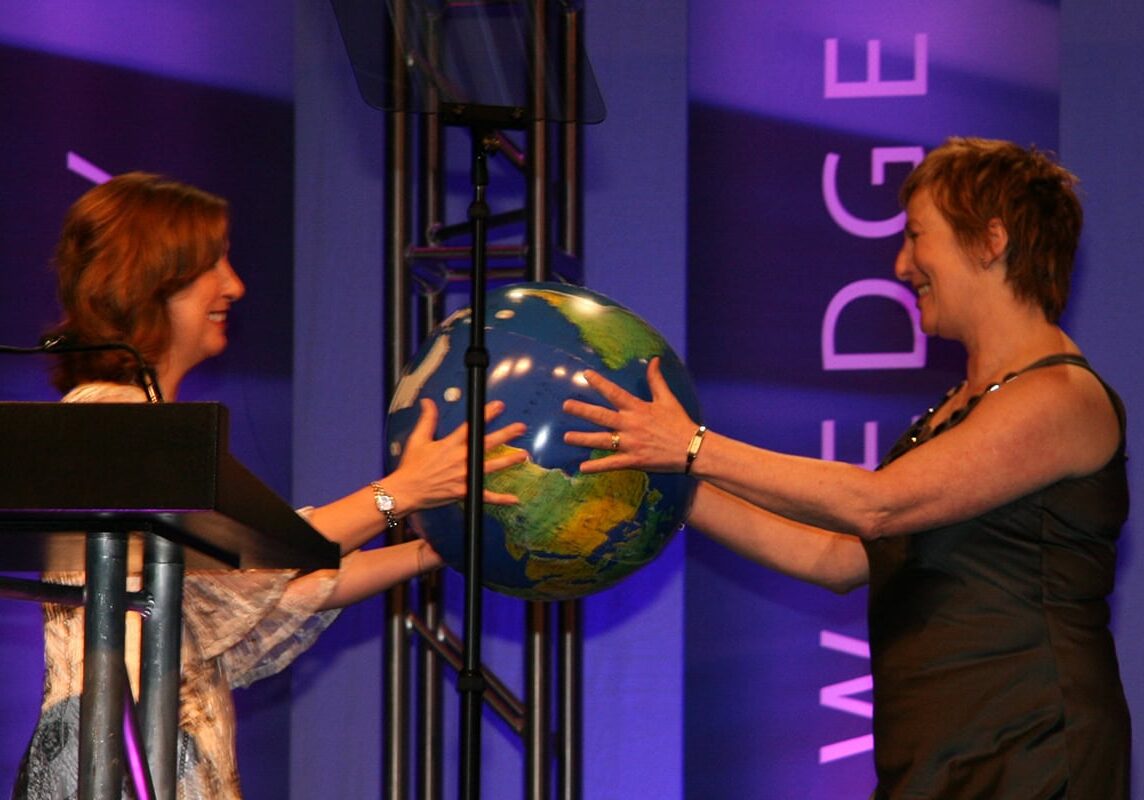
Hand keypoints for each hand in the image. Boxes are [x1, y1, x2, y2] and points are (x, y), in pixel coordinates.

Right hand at [391, 398, 526, 509]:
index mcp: (449, 445)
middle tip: (521, 428)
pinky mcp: (464, 492)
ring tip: (523, 455)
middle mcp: (460, 459)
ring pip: (491, 467)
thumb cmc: (411, 467)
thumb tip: (428, 401)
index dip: (486, 415)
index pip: (471, 426)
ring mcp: (463, 476)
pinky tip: (514, 499)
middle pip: (487, 444)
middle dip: (506, 434)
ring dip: (509, 461)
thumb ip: (427, 419)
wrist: (406, 491)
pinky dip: (500, 499)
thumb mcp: (418, 439)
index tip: (499, 406)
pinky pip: (486, 496)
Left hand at [562, 357, 697, 473]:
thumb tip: (654, 359)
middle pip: (602, 416)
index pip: (615, 393)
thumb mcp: (668, 399)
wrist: (692, 449)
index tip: (585, 374)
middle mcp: (631, 425)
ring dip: (583, 439)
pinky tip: (582, 468)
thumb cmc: (679, 423)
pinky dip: (597, 466)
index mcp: (638, 409)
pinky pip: (612, 464)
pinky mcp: (634, 460)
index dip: (600, 383)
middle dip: (582, 410)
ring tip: (566, 437)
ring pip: (602, 440)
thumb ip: (657, 380)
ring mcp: (631, 444)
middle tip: (565, 405)